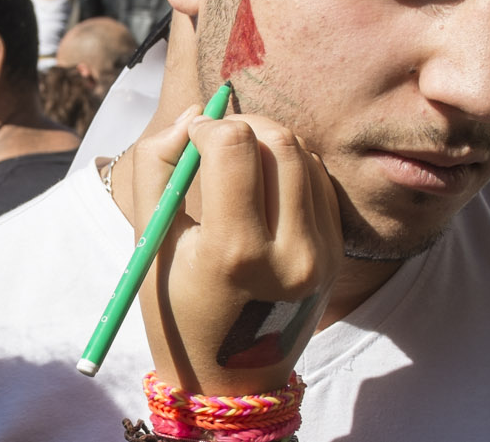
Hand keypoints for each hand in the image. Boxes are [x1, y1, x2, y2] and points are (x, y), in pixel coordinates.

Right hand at [125, 106, 339, 395]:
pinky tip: (263, 187)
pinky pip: (319, 181)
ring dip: (267, 142)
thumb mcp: (150, 242)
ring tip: (237, 163)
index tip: (189, 139)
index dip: (206, 127)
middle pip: (278, 141)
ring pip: (303, 155)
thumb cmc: (177, 309)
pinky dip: (290, 167)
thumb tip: (194, 112)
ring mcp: (322, 254)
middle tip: (214, 139)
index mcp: (235, 253)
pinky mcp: (338, 252)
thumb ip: (159, 168)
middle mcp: (290, 253)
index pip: (235, 146)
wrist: (232, 377)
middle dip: (241, 125)